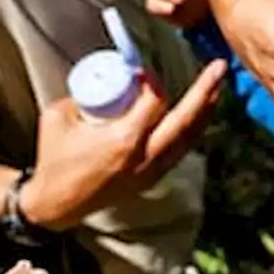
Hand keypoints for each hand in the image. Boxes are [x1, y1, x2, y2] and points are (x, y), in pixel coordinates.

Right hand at [19, 60, 227, 230]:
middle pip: (185, 119)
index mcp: (124, 140)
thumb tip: (107, 79)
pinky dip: (191, 132)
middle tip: (219, 68)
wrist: (54, 204)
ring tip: (217, 89)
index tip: (143, 70)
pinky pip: (179, 152)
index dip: (154, 80)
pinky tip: (198, 118)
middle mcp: (144, 157)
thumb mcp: (59, 116)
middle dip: (204, 91)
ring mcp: (150, 172)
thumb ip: (84, 93)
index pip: (155, 101)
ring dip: (205, 113)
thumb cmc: (53, 159)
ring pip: (188, 139)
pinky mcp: (149, 180)